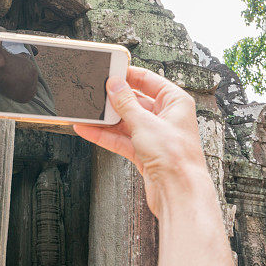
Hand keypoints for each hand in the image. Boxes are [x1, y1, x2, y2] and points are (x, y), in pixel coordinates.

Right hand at [73, 66, 210, 217]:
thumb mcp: (145, 123)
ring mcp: (155, 136)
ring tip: (86, 113)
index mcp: (175, 102)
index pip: (149, 80)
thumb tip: (115, 85)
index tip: (111, 72)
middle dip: (115, 100)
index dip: (129, 75)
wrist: (178, 193)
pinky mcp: (145, 153)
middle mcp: (167, 117)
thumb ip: (126, 103)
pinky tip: (89, 130)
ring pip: (126, 122)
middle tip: (95, 93)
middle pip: (136, 101)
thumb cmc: (176, 158)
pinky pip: (122, 139)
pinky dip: (106, 135)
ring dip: (107, 120)